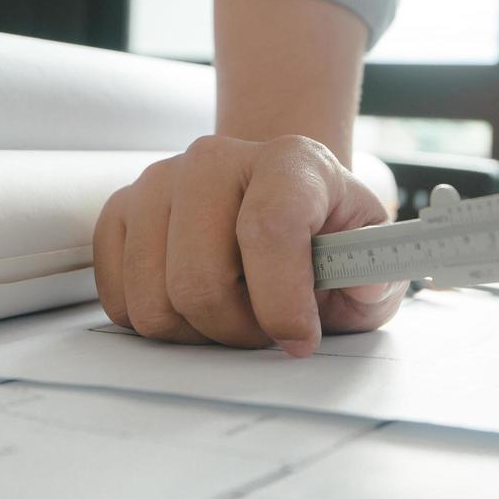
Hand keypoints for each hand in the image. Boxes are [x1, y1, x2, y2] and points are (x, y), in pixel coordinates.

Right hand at [94, 134, 403, 356]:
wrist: (274, 196)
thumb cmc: (321, 233)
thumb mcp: (368, 253)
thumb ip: (378, 275)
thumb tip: (365, 285)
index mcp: (290, 161)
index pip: (269, 228)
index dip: (281, 300)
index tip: (298, 339)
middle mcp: (214, 159)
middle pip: (199, 279)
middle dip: (236, 330)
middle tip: (264, 327)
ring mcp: (157, 181)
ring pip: (154, 300)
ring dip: (196, 331)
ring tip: (230, 312)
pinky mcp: (120, 211)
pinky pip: (120, 300)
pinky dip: (158, 322)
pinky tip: (191, 304)